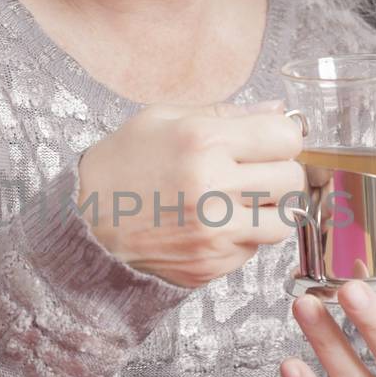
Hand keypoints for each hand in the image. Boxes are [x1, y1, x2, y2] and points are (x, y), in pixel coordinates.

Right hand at [76, 100, 304, 288]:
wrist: (84, 224)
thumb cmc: (122, 166)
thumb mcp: (163, 119)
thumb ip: (226, 112)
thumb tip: (280, 111)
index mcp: (203, 142)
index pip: (287, 138)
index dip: (283, 138)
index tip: (269, 143)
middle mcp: (213, 189)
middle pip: (292, 180)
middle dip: (279, 173)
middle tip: (255, 172)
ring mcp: (214, 234)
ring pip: (282, 223)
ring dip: (268, 210)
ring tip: (239, 201)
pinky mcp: (211, 266)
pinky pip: (253, 250)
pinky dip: (242, 237)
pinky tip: (214, 225)